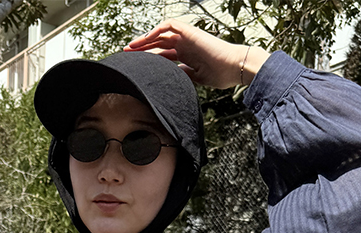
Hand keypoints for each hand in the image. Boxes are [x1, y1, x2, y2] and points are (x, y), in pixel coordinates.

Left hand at [124, 19, 267, 89]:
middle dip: (141, 49)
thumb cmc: (220, 75)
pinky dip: (156, 31)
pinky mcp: (189, 32)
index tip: (136, 67)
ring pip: (160, 34)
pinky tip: (145, 40)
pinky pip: (169, 26)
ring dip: (145, 39)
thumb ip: (182, 76)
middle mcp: (185, 44)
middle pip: (158, 44)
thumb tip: (169, 79)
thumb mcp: (195, 79)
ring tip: (131, 47)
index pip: (163, 55)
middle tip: (126, 55)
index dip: (148, 59)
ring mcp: (187, 37)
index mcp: (186, 55)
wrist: (234, 67)